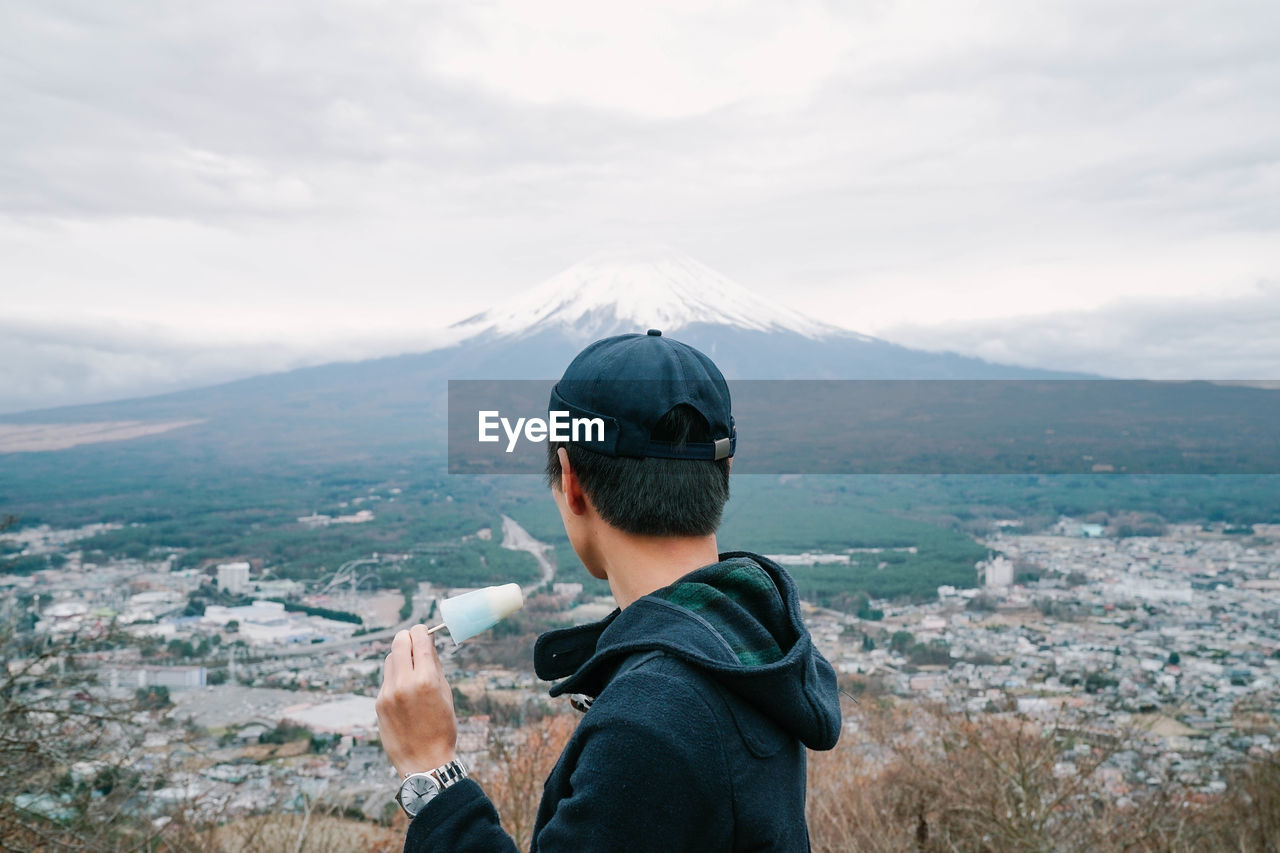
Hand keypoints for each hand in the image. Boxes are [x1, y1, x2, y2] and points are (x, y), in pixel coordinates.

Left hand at [376, 624, 457, 776]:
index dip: (422, 631)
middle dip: (408, 637)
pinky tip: (405, 687)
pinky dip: (396, 675)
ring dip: (400, 655)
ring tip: (411, 665)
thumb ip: (435, 666)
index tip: (424, 631)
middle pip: (399, 642)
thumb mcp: (446, 694)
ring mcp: (388, 693)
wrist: (424, 761)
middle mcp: (404, 683)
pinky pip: (386, 678)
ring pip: (390, 658)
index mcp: (427, 680)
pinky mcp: (379, 703)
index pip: (419, 639)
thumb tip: (428, 643)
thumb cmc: (442, 728)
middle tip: (415, 641)